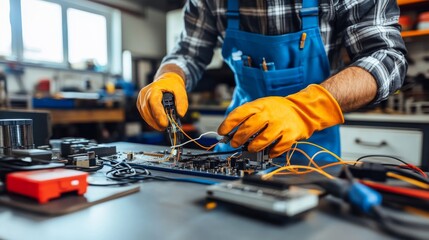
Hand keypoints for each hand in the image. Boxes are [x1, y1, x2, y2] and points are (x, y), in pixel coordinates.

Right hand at [136, 72, 187, 130]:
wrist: (166, 80)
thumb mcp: (180, 90)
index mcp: (154, 88)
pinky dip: (151, 121)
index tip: (165, 124)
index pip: (153, 102)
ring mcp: (141, 99)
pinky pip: (144, 115)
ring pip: (145, 115)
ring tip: (163, 127)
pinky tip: (158, 124)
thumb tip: (180, 114)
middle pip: (148, 110)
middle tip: (166, 127)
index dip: (158, 114)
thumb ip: (182, 102)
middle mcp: (144, 93)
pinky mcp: (140, 105)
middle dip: (157, 121)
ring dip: (154, 123)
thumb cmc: (172, 85)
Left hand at [217, 84, 343, 157]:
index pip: (240, 113)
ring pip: (263, 139)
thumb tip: (228, 132)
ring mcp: (281, 124)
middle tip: (234, 143)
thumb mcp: (261, 106)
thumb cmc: (277, 110)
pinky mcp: (291, 134)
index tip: (222, 132)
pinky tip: (269, 152)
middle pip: (250, 127)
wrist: (302, 109)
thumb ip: (247, 116)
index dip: (228, 124)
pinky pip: (279, 146)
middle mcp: (270, 114)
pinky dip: (272, 152)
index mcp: (260, 106)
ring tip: (250, 148)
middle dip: (239, 137)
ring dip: (254, 146)